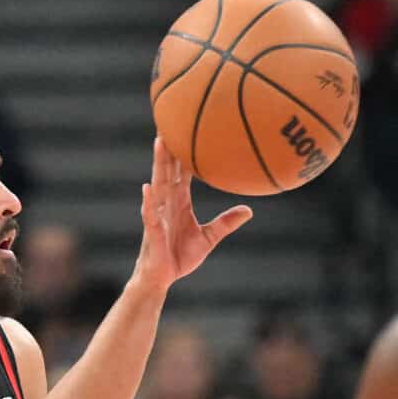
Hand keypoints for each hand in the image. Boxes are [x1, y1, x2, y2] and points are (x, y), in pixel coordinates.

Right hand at [131, 138, 251, 288]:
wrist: (162, 278)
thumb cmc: (180, 256)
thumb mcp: (209, 237)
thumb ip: (226, 222)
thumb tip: (249, 210)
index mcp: (180, 201)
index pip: (183, 171)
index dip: (185, 151)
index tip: (188, 128)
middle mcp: (167, 203)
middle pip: (169, 169)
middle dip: (170, 146)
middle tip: (171, 120)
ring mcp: (158, 214)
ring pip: (159, 183)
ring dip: (159, 163)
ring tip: (160, 141)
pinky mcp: (152, 230)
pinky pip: (150, 213)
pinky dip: (149, 200)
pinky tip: (148, 188)